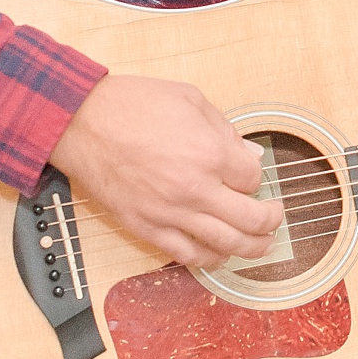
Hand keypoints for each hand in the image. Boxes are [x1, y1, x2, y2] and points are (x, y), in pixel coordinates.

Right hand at [49, 73, 281, 268]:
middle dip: (270, 221)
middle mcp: (195, 189)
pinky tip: (219, 254)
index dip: (257, 177)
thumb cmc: (133, 105)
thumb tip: (250, 155)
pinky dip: (209, 259)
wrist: (82, 123)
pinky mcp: (146, 228)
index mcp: (210, 152)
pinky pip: (186, 255)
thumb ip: (225, 130)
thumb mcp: (191, 99)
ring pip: (225, 245)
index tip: (250, 174)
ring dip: (250, 248)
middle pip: (251, 219)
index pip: (253, 178)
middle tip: (275, 217)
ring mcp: (170, 213)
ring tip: (260, 244)